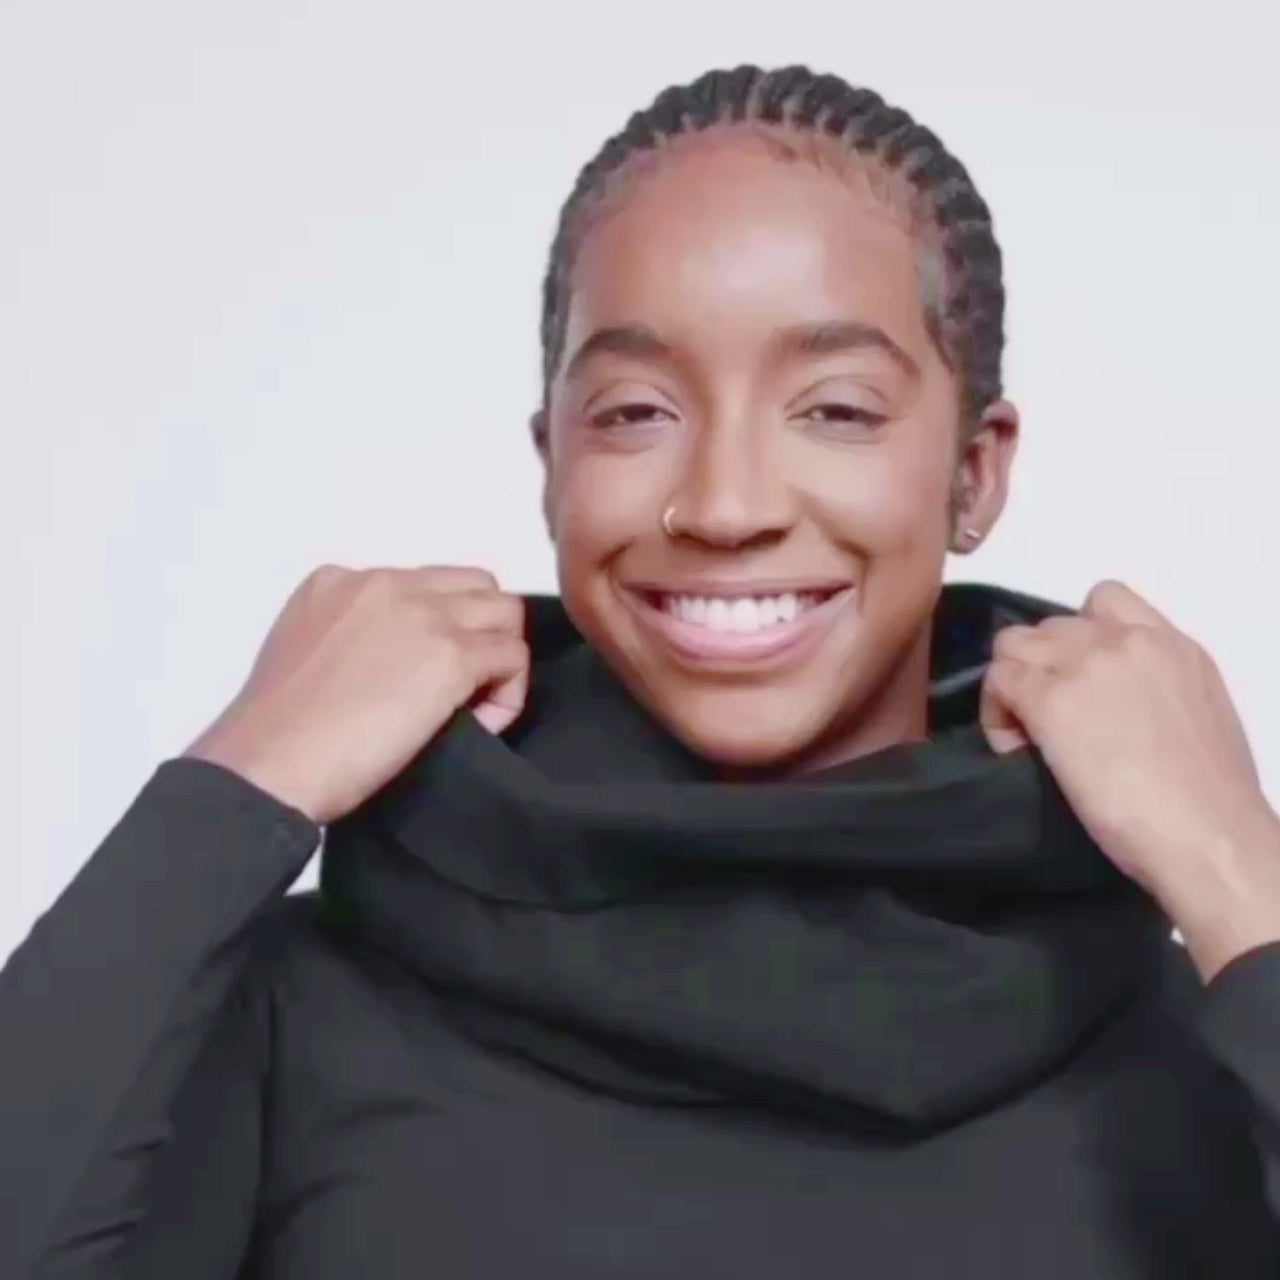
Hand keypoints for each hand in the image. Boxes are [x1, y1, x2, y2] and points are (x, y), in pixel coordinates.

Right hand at [184, 565, 527, 823]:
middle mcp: (387, 584)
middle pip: (475, 586)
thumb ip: (349, 638)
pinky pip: (512, 658)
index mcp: (341, 581)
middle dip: (482, 632)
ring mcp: (423, 616)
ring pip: (505, 614)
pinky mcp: (452, 656)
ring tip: (474, 705)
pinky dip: (507, 695)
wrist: (267, 763)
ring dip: (500, 658)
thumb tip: (394, 662)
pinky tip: (478, 726)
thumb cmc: (276, 732)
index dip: (439, 628)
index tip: (422, 675)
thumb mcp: (303, 652)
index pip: (425, 584)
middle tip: (466, 686)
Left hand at [979, 580, 1272, 900]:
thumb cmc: (1209, 798)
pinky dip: (996, 715)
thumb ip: (1156, 690)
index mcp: (1171, 645)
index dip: (1075, 638)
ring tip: (1025, 732)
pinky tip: (1015, 750)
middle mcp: (1125, 642)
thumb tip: (1118, 706)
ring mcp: (1084, 665)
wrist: (1207, 834)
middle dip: (1041, 666)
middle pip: (1050, 627)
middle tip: (1045, 717)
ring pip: (1013, 645)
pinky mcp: (1050, 699)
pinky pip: (998, 682)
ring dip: (1012, 683)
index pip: (1104, 600)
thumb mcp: (1197, 715)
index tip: (1075, 678)